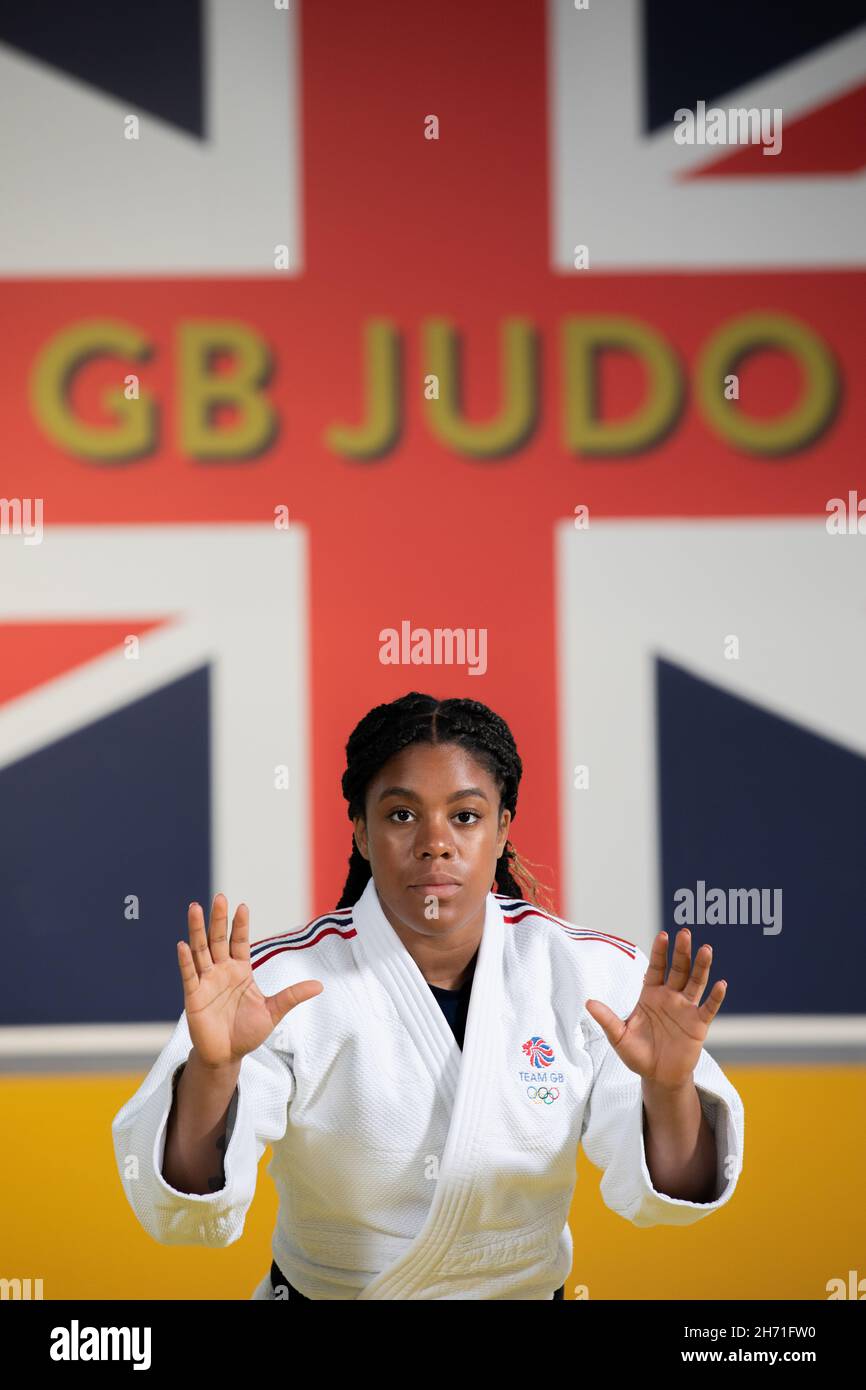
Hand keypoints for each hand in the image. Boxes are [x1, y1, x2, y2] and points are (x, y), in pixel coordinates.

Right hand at [177, 894, 322, 1068]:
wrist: (227, 1055)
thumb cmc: (247, 1032)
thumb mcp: (273, 1012)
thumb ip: (292, 996)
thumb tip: (320, 985)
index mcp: (240, 971)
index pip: (240, 941)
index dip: (240, 925)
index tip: (243, 906)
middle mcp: (222, 971)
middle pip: (219, 940)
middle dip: (218, 919)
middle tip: (219, 897)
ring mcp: (206, 982)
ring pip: (200, 951)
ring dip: (197, 930)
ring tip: (195, 908)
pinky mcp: (193, 996)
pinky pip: (189, 975)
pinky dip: (186, 960)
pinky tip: (183, 944)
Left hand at [584, 928, 726, 1088]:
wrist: (658, 1077)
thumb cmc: (638, 1055)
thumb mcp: (619, 1037)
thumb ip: (607, 1019)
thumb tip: (588, 1002)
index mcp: (651, 995)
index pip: (656, 968)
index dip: (660, 952)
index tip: (663, 935)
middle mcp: (670, 997)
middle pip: (678, 969)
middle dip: (682, 952)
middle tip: (685, 933)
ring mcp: (686, 1009)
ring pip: (695, 983)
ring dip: (701, 966)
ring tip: (706, 949)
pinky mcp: (698, 1024)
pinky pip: (708, 1008)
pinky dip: (715, 996)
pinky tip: (721, 984)